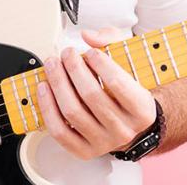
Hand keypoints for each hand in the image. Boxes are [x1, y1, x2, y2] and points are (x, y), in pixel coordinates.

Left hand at [36, 28, 157, 160]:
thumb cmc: (127, 92)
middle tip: (66, 53)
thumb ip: (112, 42)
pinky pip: (60, 131)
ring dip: (58, 83)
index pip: (118, 84)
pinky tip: (45, 88)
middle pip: (91, 95)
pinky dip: (48, 108)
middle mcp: (124, 130)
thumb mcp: (128, 64)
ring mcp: (103, 142)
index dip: (100, 64)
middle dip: (73, 68)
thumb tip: (89, 36)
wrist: (129, 124)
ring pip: (73, 111)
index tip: (90, 52)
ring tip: (52, 65)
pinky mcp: (84, 150)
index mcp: (141, 110)